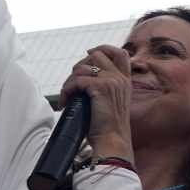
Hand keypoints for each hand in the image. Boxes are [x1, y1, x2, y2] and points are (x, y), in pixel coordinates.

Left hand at [59, 45, 133, 159]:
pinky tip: (65, 103)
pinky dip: (66, 91)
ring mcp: (112, 81)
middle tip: (72, 84)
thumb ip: (105, 88)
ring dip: (69, 81)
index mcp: (125, 81)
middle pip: (97, 54)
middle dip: (79, 65)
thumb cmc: (108, 127)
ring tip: (67, 96)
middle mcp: (120, 78)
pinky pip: (76, 80)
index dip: (104, 48)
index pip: (121, 53)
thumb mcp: (111, 103)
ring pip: (82, 67)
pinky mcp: (100, 88)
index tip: (89, 53)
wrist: (112, 140)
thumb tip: (82, 79)